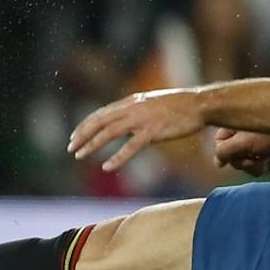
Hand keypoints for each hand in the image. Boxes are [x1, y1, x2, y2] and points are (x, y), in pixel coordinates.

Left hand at [69, 87, 207, 172]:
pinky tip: (106, 167)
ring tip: (80, 156)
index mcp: (131, 102)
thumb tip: (122, 123)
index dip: (85, 125)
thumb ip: (135, 112)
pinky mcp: (153, 132)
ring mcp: (142, 120)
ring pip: (109, 132)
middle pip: (99, 121)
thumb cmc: (178, 106)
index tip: (74, 137)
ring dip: (92, 145)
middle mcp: (132, 108)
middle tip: (70, 149)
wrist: (199, 104)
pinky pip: (130, 147)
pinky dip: (117, 157)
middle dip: (82, 135)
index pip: (101, 113)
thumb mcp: (151, 104)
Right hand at [213, 129, 269, 174]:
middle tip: (257, 161)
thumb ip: (226, 152)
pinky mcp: (265, 137)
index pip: (219, 146)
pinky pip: (255, 153)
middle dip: (243, 160)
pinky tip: (268, 161)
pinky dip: (260, 160)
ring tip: (264, 162)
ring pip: (244, 154)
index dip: (230, 156)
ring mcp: (253, 132)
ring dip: (252, 163)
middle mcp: (240, 126)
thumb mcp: (245, 144)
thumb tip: (216, 162)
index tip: (245, 159)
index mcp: (231, 123)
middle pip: (231, 151)